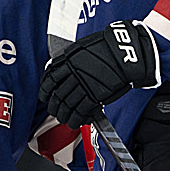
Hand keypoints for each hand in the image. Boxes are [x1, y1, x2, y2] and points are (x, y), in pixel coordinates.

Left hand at [39, 20, 158, 128]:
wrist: (125, 53)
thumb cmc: (106, 48)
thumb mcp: (82, 48)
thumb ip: (70, 60)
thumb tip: (62, 69)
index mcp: (68, 60)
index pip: (49, 79)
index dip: (44, 90)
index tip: (44, 96)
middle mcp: (73, 74)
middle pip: (57, 95)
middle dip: (54, 107)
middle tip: (54, 111)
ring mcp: (84, 85)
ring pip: (67, 105)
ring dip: (63, 115)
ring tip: (64, 119)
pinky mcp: (95, 96)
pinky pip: (80, 111)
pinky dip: (76, 119)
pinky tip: (74, 122)